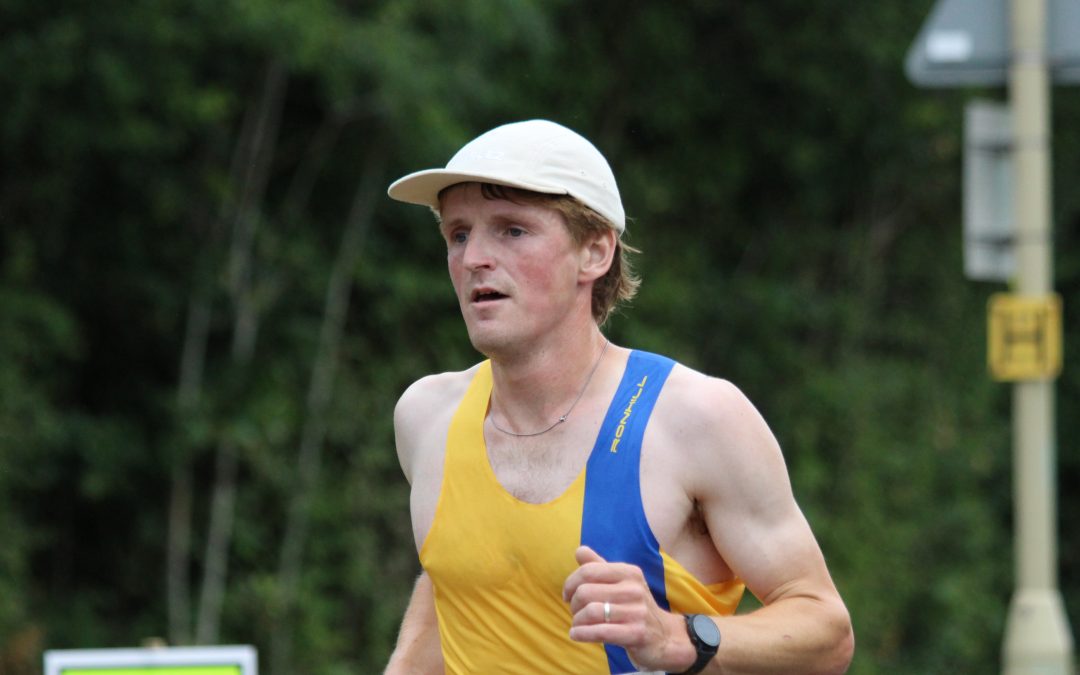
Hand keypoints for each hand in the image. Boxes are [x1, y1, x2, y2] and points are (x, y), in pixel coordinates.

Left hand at [562, 546, 694, 672]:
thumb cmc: (635, 607)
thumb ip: (599, 566)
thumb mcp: (621, 583)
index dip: (570, 583)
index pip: (588, 570)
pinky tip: (576, 635)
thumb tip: (579, 550)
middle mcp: (634, 589)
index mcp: (629, 572)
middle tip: (575, 613)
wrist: (665, 637)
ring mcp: (637, 612)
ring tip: (577, 625)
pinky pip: (599, 631)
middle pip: (585, 591)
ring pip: (590, 612)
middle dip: (573, 604)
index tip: (567, 595)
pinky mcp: (636, 633)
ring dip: (577, 621)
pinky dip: (581, 634)